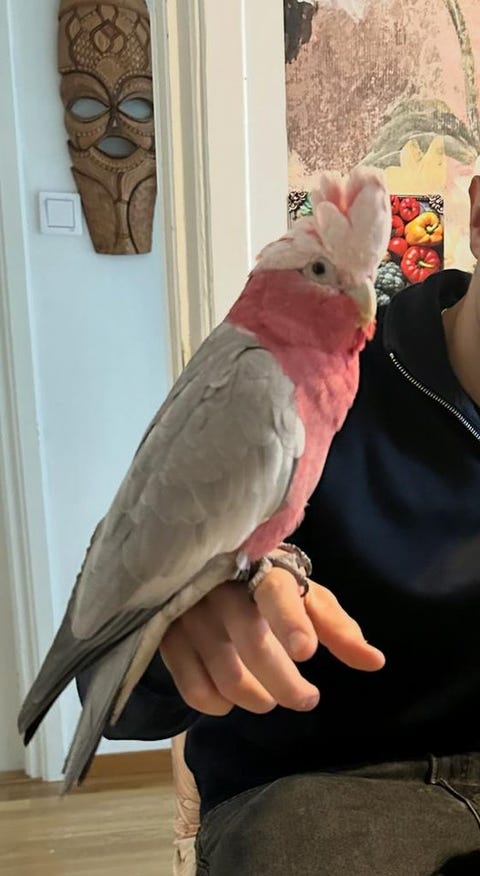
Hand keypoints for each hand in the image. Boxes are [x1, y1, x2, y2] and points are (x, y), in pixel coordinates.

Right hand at [160, 566, 384, 716]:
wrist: (208, 567)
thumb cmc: (269, 585)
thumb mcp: (306, 597)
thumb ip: (337, 628)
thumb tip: (375, 662)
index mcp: (262, 570)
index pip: (276, 593)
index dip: (290, 622)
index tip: (306, 652)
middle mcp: (222, 587)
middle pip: (253, 644)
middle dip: (285, 683)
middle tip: (307, 699)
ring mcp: (190, 611)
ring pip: (225, 673)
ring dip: (254, 697)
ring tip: (268, 699)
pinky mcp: (168, 635)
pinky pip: (191, 686)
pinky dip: (215, 704)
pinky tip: (230, 700)